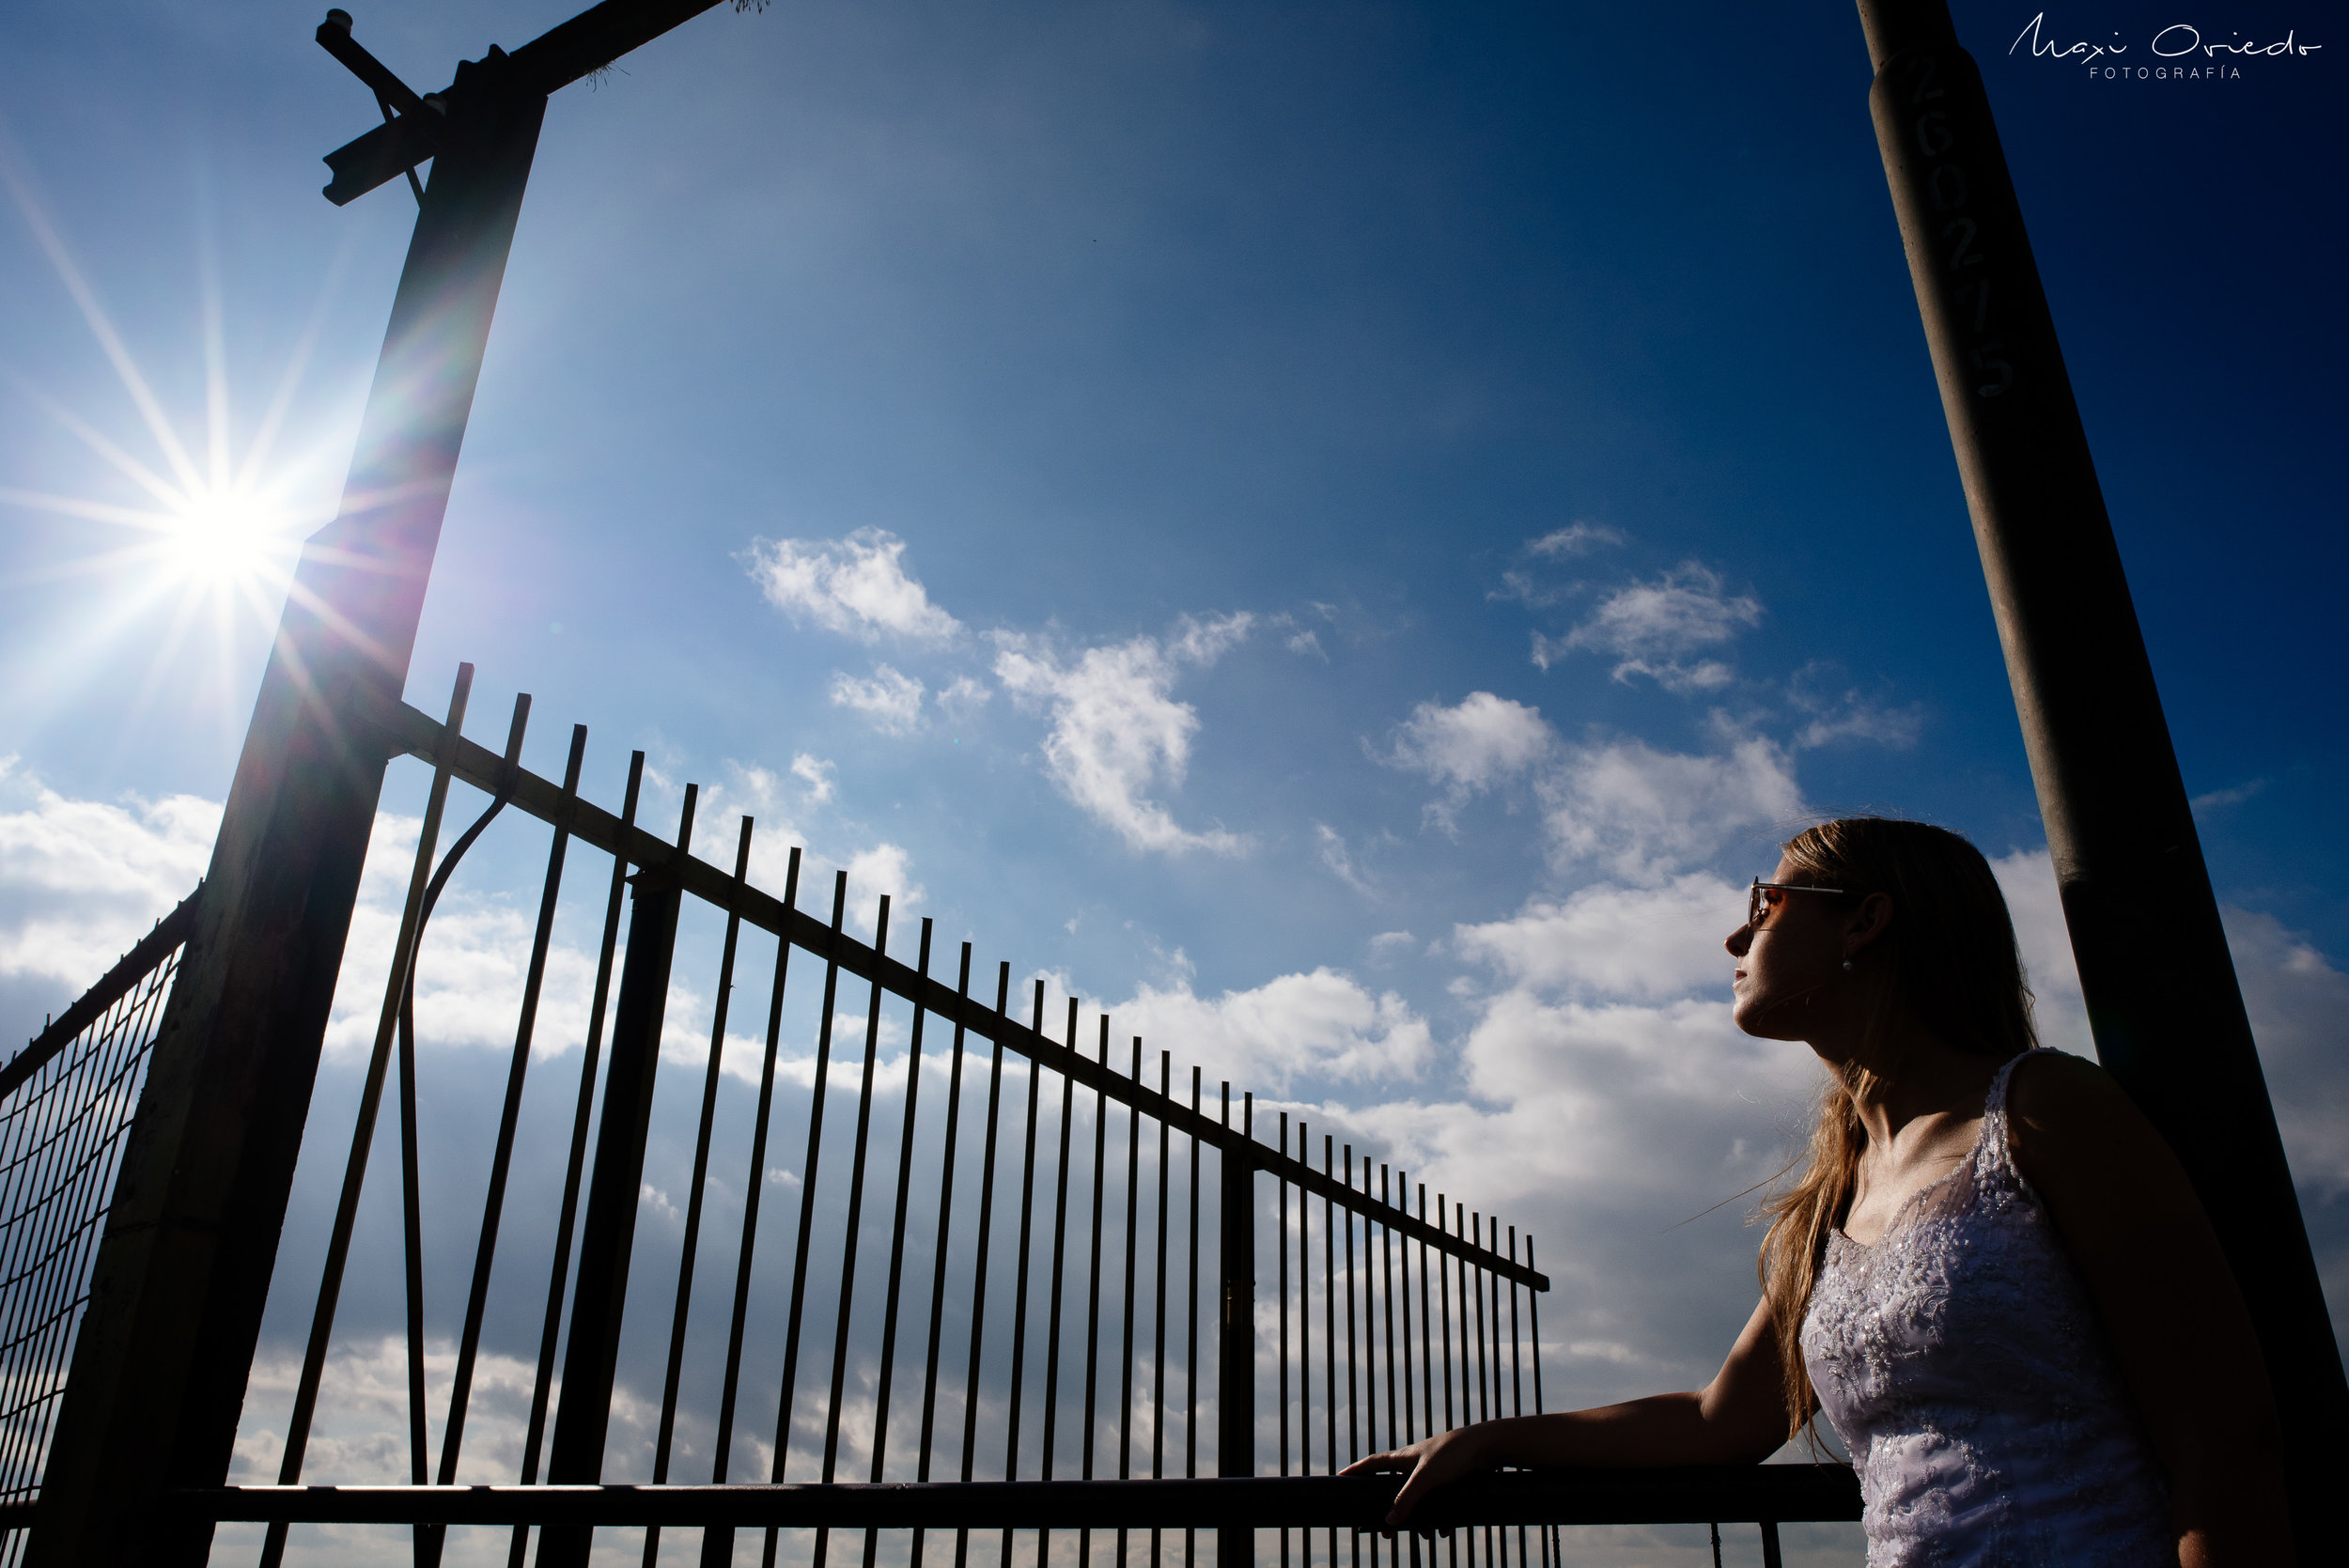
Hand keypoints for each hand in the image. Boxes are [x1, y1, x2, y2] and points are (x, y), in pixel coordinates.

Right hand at [1338, 1425, 1489, 1530]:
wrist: (1486, 1446)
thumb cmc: (1452, 1454)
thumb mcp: (1426, 1478)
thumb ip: (1406, 1499)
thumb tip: (1390, 1521)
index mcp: (1403, 1458)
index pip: (1372, 1465)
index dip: (1355, 1472)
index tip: (1339, 1479)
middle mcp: (1414, 1464)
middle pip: (1393, 1490)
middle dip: (1390, 1511)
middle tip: (1383, 1530)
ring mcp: (1432, 1472)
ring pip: (1417, 1499)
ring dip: (1418, 1518)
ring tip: (1421, 1534)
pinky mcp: (1448, 1480)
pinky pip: (1438, 1503)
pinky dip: (1440, 1517)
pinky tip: (1444, 1529)